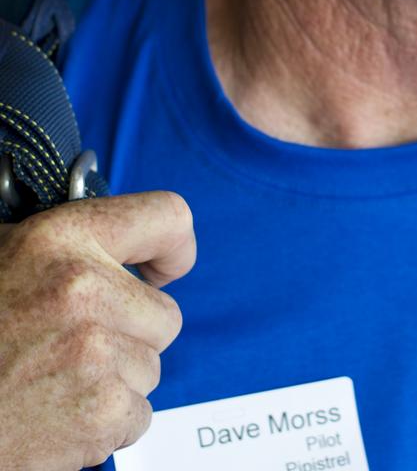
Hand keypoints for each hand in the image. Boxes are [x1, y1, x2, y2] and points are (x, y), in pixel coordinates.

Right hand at [0, 191, 195, 470]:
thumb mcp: (5, 256)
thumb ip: (69, 248)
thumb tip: (125, 248)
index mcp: (61, 237)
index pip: (167, 216)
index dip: (174, 247)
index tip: (163, 270)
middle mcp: (84, 287)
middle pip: (164, 315)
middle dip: (131, 335)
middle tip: (77, 346)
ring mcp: (95, 352)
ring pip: (149, 369)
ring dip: (114, 382)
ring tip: (55, 382)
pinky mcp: (99, 413)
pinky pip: (137, 417)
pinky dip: (105, 426)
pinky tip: (58, 416)